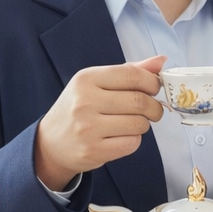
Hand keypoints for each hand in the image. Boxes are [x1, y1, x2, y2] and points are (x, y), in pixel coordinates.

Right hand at [35, 56, 165, 190]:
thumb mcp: (96, 83)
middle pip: (140, 101)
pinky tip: (122, 136)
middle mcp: (84, 102)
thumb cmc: (78, 108)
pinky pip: (132, 143)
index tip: (155, 88)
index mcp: (86, 79)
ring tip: (132, 123)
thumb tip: (161, 61)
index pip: (132, 75)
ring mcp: (88, 128)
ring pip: (139, 124)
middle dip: (155, 107)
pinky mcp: (93, 150)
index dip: (152, 82)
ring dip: (143, 124)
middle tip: (153, 110)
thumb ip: (129, 71)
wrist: (51, 143)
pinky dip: (134, 140)